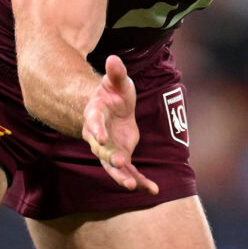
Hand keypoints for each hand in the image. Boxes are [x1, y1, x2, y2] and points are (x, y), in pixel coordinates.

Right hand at [81, 55, 158, 193]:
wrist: (110, 109)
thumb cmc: (112, 93)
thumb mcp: (117, 81)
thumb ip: (116, 73)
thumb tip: (114, 58)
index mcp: (95, 117)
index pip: (93, 124)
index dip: (96, 130)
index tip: (99, 137)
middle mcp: (99, 138)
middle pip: (102, 151)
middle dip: (111, 159)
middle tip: (119, 165)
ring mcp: (110, 150)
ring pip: (114, 168)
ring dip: (123, 177)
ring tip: (133, 186)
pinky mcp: (122, 157)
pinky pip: (130, 172)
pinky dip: (141, 181)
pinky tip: (153, 190)